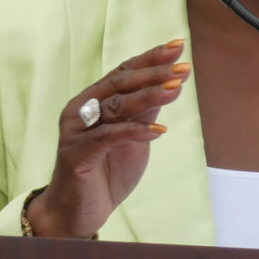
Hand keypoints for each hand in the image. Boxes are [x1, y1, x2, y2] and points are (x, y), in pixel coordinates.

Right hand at [27, 40, 190, 238]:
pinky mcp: (75, 154)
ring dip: (149, 97)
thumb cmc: (105, 172)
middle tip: (183, 68)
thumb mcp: (133, 138)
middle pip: (120, 84)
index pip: (124, 72)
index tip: (179, 45)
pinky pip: (108, 137)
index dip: (151, 58)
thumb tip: (171, 84)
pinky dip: (134, 133)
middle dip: (154, 74)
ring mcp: (75, 131)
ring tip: (176, 91)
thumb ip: (144, 112)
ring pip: (115, 106)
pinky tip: (159, 133)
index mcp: (93, 100)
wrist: (77, 212)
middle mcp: (81, 109)